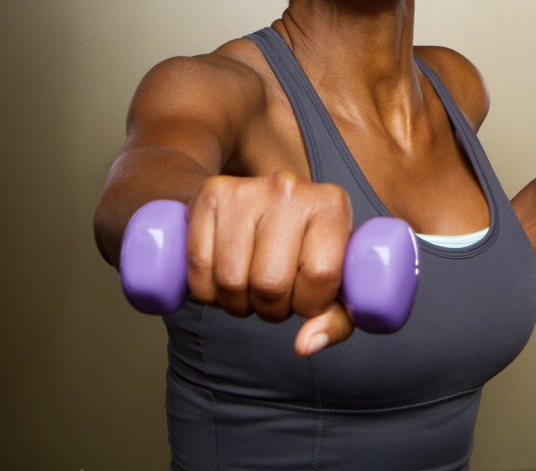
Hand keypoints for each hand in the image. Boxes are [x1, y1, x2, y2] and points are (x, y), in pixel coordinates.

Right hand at [186, 171, 354, 355]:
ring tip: (249, 290)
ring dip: (236, 303)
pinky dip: (206, 291)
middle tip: (273, 299)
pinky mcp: (210, 194)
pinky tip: (221, 282)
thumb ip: (336, 319)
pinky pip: (197, 265)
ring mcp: (247, 190)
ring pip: (230, 279)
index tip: (305, 299)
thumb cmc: (308, 245)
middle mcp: (290, 190)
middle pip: (270, 282)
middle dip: (270, 309)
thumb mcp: (337, 277)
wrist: (271, 198)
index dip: (308, 304)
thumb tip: (304, 345)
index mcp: (332, 205)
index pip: (320, 275)